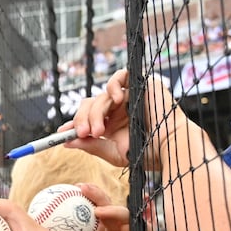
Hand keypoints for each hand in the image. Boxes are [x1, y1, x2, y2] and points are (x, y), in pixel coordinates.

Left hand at [66, 69, 180, 170]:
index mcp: (113, 124)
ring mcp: (128, 96)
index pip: (88, 117)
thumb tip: (66, 142)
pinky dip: (113, 86)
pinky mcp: (139, 85)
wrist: (170, 146)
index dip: (74, 123)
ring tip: (98, 131)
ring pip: (101, 96)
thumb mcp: (113, 153)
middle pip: (90, 105)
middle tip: (81, 133)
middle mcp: (119, 109)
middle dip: (82, 119)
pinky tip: (115, 100)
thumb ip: (91, 146)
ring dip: (95, 113)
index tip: (61, 133)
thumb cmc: (147, 152)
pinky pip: (120, 76)